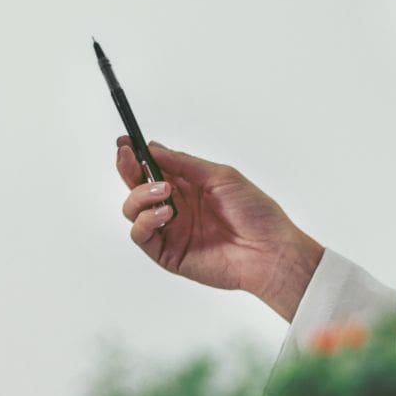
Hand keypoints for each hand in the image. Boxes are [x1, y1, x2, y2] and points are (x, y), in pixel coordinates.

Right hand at [116, 137, 323, 320]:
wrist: (269, 251)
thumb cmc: (256, 213)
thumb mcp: (221, 176)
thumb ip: (184, 163)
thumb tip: (154, 148)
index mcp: (188, 186)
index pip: (153, 167)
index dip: (136, 155)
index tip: (125, 143)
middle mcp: (175, 206)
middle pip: (137, 186)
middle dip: (128, 170)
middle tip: (127, 158)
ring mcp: (169, 230)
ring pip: (133, 209)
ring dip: (140, 194)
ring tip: (163, 191)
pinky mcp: (167, 253)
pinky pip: (140, 234)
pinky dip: (146, 220)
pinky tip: (166, 213)